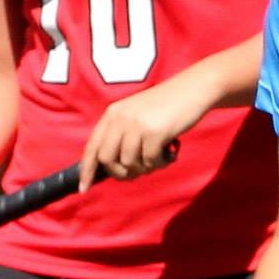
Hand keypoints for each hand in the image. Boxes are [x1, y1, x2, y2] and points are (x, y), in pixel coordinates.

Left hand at [80, 70, 207, 187]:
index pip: (92, 147)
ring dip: (144, 168)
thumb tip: (116, 168)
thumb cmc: (167, 107)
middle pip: (106, 159)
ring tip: (158, 159)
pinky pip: (149, 161)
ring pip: (128, 163)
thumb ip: (123, 135)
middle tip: (137, 172)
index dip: (87, 170)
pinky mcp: (154, 132)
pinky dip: (159, 163)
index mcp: (112, 114)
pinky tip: (170, 154)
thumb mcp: (137, 115)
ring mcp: (136, 124)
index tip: (85, 189)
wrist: (193, 89)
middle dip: (120, 173)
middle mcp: (120, 118)